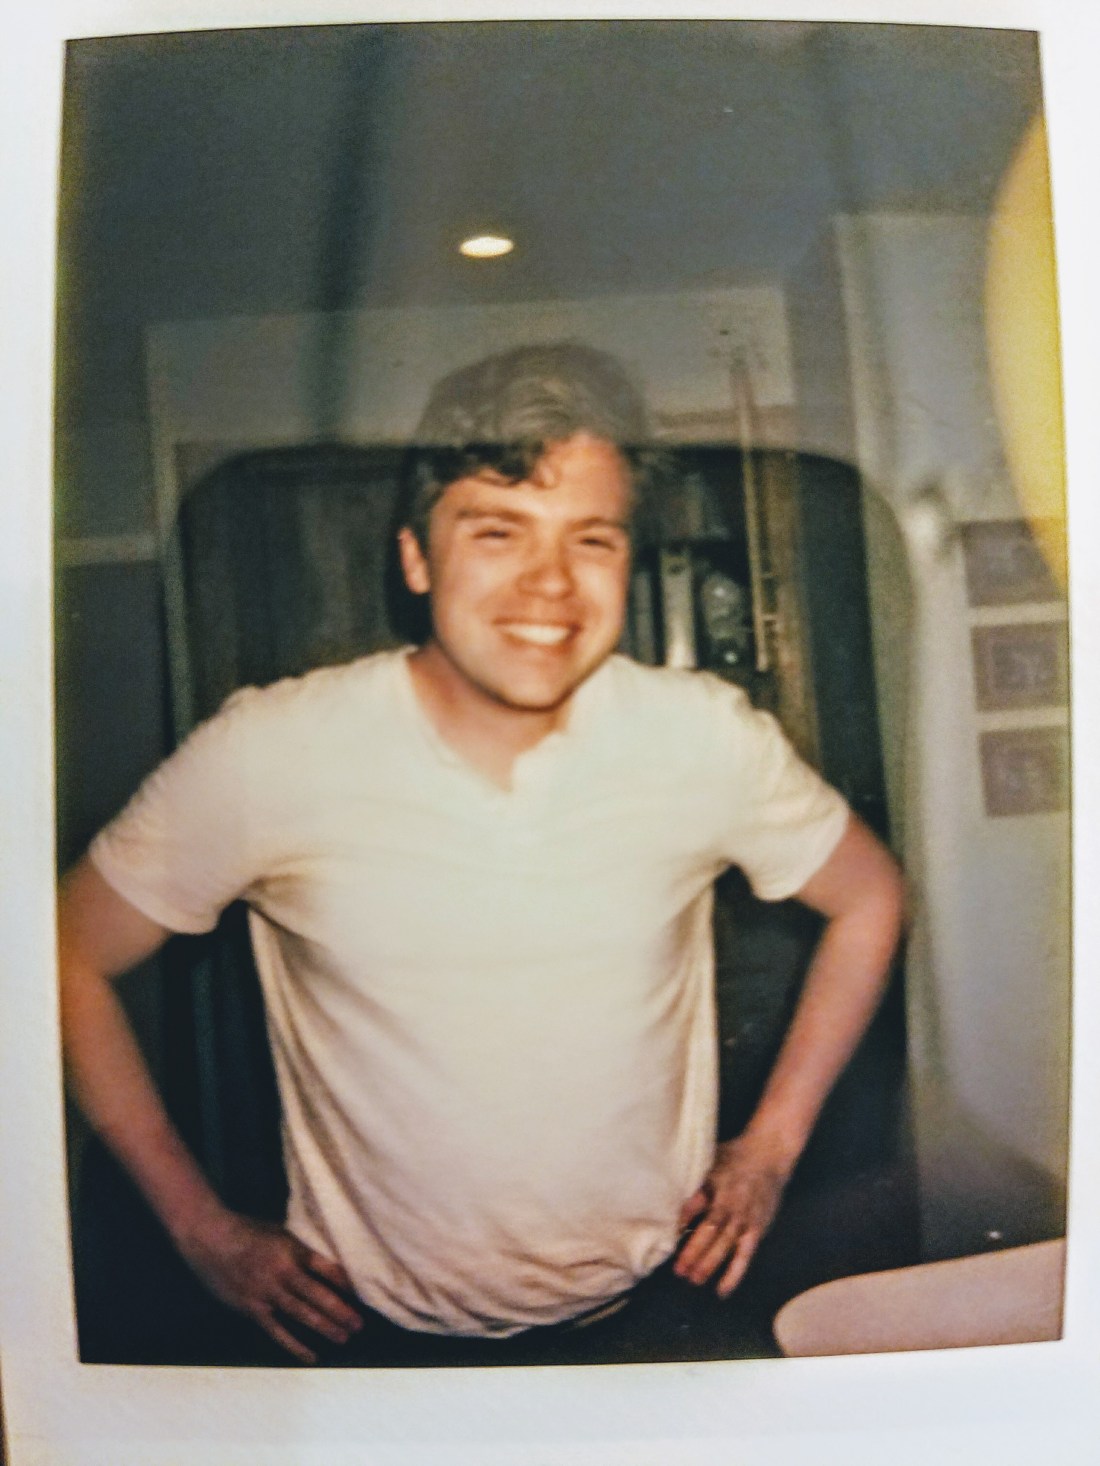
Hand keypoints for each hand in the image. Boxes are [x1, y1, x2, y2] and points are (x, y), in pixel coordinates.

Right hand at [177, 1208, 363, 1362]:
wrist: (209, 1238)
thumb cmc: (246, 1230)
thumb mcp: (278, 1231)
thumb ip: (298, 1248)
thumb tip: (323, 1263)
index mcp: (292, 1249)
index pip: (326, 1268)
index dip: (345, 1282)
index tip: (362, 1293)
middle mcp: (282, 1272)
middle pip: (317, 1295)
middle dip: (341, 1311)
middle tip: (359, 1324)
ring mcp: (267, 1292)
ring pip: (301, 1315)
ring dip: (325, 1327)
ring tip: (344, 1337)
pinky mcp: (252, 1309)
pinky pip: (278, 1332)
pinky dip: (295, 1346)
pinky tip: (312, 1356)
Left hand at [673, 1131, 792, 1296]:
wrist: (769, 1155)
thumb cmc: (734, 1157)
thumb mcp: (710, 1162)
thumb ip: (695, 1183)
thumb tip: (671, 1201)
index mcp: (717, 1185)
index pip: (695, 1205)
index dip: (682, 1220)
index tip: (667, 1235)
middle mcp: (732, 1204)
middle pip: (710, 1230)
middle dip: (692, 1251)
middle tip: (677, 1269)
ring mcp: (746, 1219)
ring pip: (726, 1245)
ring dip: (709, 1264)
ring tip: (693, 1279)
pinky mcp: (757, 1229)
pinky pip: (745, 1256)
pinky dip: (734, 1274)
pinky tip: (722, 1290)